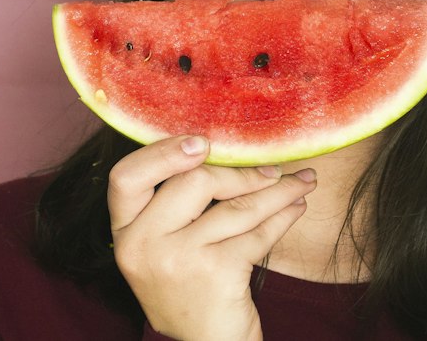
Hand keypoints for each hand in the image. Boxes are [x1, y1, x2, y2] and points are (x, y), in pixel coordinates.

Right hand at [108, 135, 315, 340]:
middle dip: (241, 171)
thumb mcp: (164, 247)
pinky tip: (296, 207)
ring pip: (236, 206)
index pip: (126, 178)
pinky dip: (283, 216)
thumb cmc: (190, 285)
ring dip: (277, 190)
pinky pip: (258, 231)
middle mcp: (144, 246)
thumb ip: (174, 203)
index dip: (162, 152)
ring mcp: (179, 260)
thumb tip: (223, 145)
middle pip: (193, 181)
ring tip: (301, 181)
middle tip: (273, 168)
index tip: (202, 142)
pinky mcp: (216, 273)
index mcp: (126, 232)